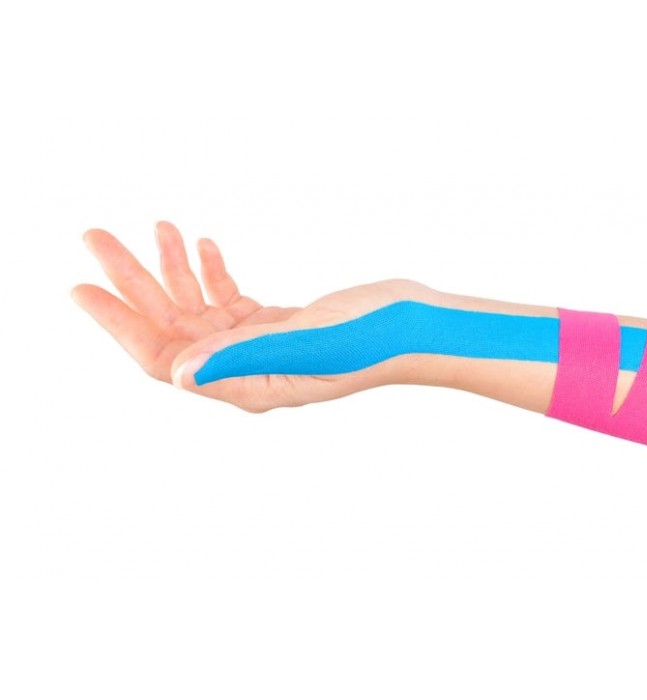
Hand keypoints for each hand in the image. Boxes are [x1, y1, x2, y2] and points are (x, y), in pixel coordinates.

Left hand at [72, 221, 432, 411]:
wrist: (413, 325)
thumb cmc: (369, 339)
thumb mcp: (304, 347)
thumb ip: (242, 357)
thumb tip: (177, 373)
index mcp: (245, 383)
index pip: (163, 358)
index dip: (120, 324)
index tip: (81, 286)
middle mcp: (246, 369)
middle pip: (172, 328)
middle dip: (134, 283)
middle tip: (96, 237)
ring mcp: (261, 346)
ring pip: (199, 309)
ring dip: (173, 268)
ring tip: (157, 225)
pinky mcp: (278, 324)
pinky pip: (229, 300)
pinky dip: (212, 272)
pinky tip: (202, 245)